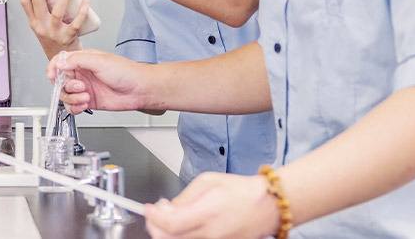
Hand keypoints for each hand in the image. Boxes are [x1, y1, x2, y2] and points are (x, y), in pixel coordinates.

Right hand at [21, 0, 87, 58]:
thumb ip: (42, 9)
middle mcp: (41, 27)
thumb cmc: (54, 39)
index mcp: (34, 22)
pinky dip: (82, 10)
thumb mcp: (42, 25)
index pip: (25, 2)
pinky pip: (76, 22)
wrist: (62, 61)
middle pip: (37, 2)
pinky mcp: (68, 37)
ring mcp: (54, 33)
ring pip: (57, 11)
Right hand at [46, 49, 151, 112]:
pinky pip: (73, 106)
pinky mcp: (88, 101)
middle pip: (60, 81)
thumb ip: (77, 61)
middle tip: (79, 87)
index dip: (53, 68)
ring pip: (65, 95)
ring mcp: (84, 88)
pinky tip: (84, 104)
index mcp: (83, 60)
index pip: (60, 62)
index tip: (52, 75)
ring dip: (72, 98)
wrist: (139, 89)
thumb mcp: (100, 61)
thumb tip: (60, 63)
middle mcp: (82, 74)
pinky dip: (75, 107)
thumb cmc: (126, 72)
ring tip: (85, 96)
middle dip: (66, 86)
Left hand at [147, 172, 281, 238]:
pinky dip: (181, 235)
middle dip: (155, 227)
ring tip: (173, 215)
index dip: (153, 218)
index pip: (169, 223)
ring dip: (168, 231)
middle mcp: (210, 233)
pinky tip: (186, 223)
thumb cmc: (241, 191)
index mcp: (207, 213)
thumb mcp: (209, 181)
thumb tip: (167, 208)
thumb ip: (185, 196)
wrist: (267, 206)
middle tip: (155, 214)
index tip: (148, 209)